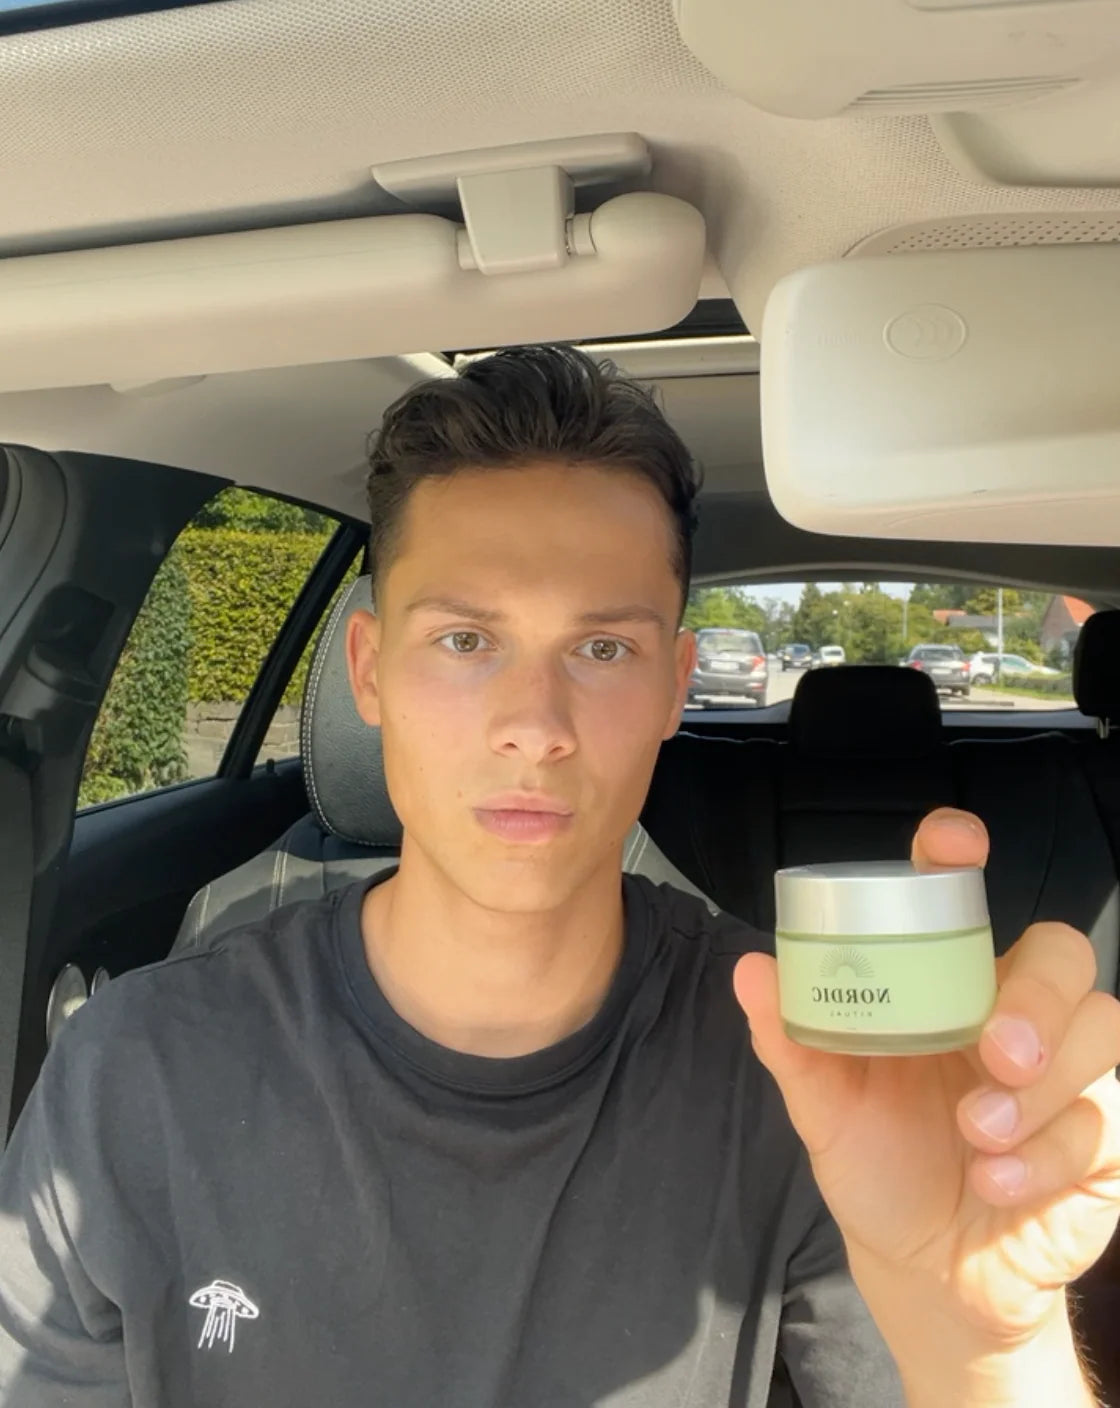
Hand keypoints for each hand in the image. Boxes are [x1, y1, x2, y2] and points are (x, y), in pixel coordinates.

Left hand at [733, 808, 1119, 1352]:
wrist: (923, 1268)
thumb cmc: (876, 1162)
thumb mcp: (825, 1107)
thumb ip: (792, 1042)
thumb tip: (751, 971)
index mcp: (944, 985)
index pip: (961, 896)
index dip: (959, 853)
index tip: (952, 842)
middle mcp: (1013, 1011)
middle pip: (1062, 952)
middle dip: (1037, 995)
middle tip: (996, 1050)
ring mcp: (1068, 1071)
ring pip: (1101, 1030)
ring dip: (1043, 1087)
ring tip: (978, 1134)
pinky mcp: (1104, 1136)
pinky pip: (1107, 1120)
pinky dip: (1048, 1154)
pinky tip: (996, 1181)